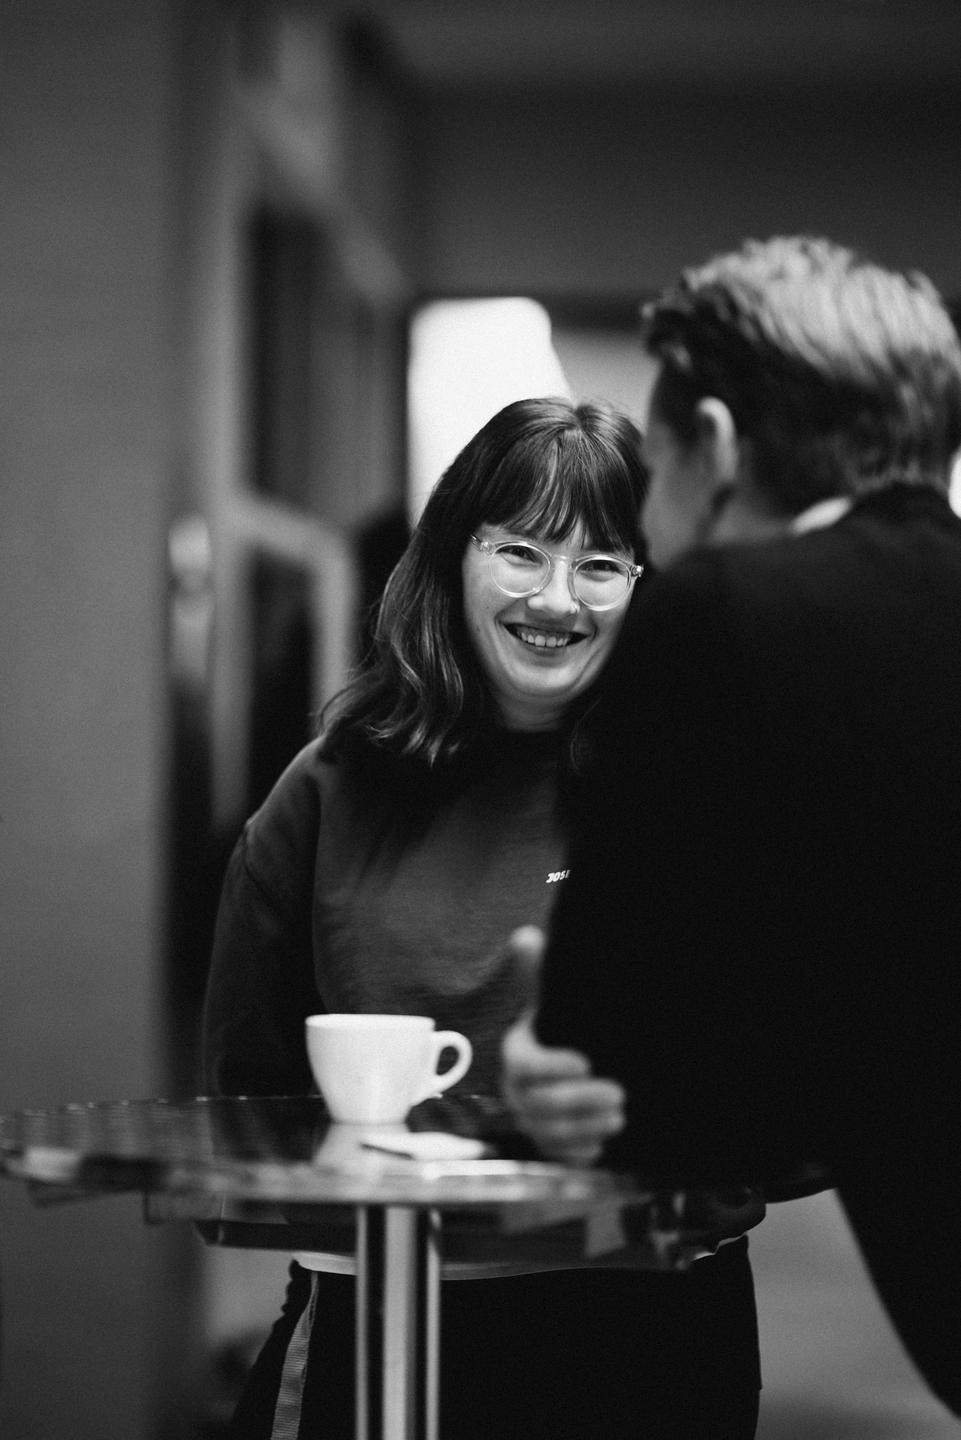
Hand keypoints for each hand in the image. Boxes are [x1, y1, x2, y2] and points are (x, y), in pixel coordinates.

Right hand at [500, 925, 625, 1165]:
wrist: (581, 1056)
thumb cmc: (569, 1021)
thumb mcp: (559, 993)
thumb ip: (541, 969)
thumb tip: (525, 937)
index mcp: (518, 1051)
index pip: (523, 1064)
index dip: (550, 1067)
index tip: (586, 1062)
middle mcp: (518, 1088)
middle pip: (536, 1103)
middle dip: (577, 1102)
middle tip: (619, 1094)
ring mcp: (531, 1117)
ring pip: (546, 1132)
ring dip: (583, 1130)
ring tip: (620, 1118)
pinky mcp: (549, 1140)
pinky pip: (555, 1154)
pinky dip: (578, 1153)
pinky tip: (602, 1147)